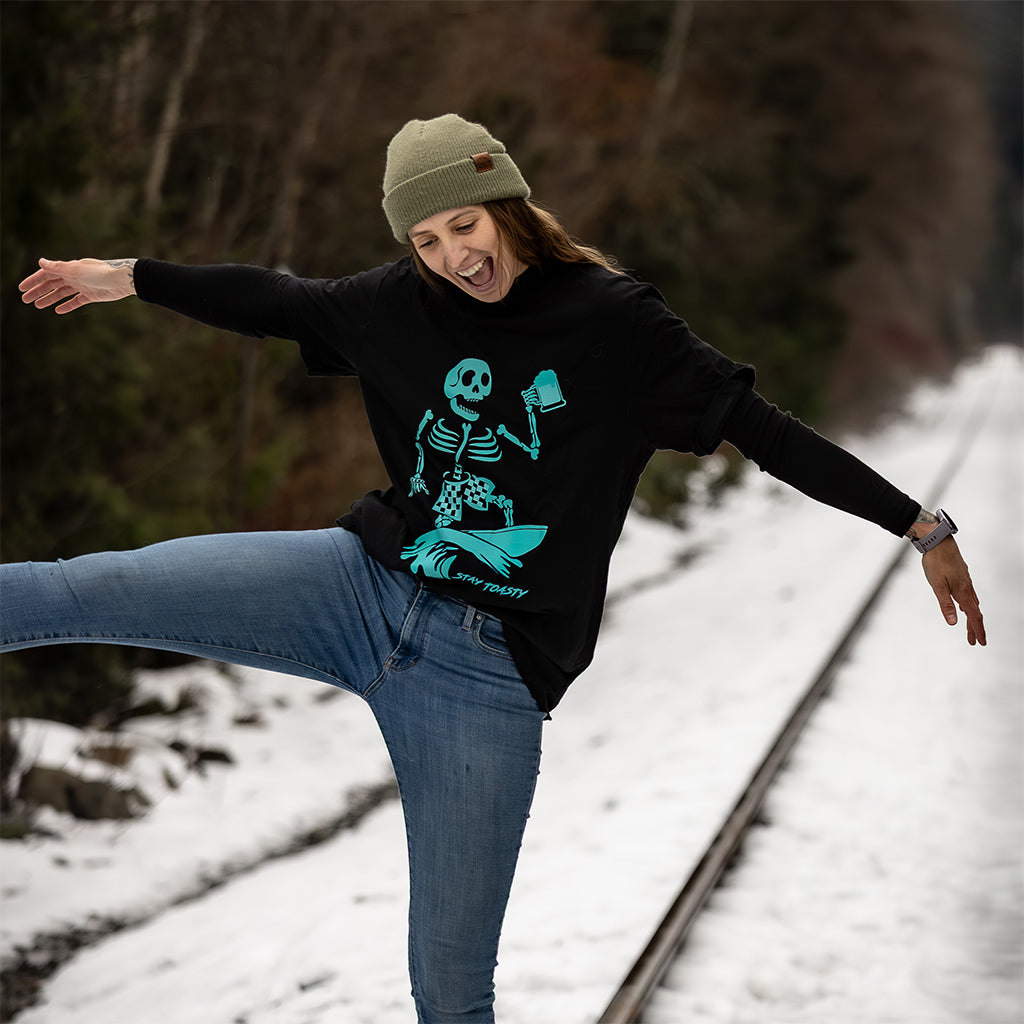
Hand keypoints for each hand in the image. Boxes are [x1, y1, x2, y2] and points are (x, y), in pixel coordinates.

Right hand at [19, 258, 136, 313]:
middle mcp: (74, 276)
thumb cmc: (100, 273)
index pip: (46, 274)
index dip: (34, 280)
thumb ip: (58, 268)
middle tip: (25, 299)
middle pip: (52, 284)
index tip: (22, 288)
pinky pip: (76, 301)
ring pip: (61, 293)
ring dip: (49, 298)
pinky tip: (58, 311)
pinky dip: (67, 305)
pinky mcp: (92, 295)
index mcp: (68, 268)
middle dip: (38, 291)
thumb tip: (41, 261)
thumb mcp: (76, 270)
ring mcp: (82, 286)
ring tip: (37, 306)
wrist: (123, 280)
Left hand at [921, 537, 985, 645]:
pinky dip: (969, 605)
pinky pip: (969, 594)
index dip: (977, 630)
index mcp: (962, 592)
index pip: (974, 616)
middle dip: (975, 627)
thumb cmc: (936, 562)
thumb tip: (953, 623)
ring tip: (970, 627)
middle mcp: (967, 588)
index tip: (981, 642)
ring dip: (972, 617)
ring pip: (972, 603)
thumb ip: (945, 605)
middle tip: (975, 641)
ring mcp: (965, 581)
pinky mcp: (961, 576)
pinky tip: (964, 605)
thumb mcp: (937, 586)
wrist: (938, 542)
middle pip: (974, 612)